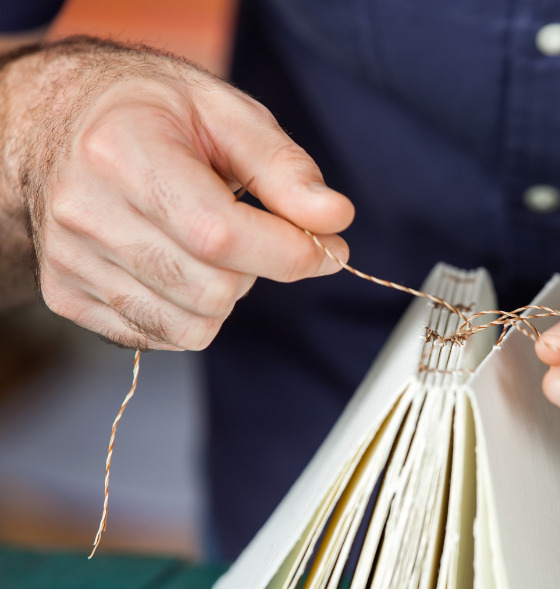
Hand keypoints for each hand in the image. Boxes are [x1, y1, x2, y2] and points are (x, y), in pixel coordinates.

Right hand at [0, 37, 352, 349]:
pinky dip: (191, 311)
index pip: (220, 235)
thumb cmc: (150, 113)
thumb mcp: (227, 115)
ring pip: (192, 326)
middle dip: (258, 268)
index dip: (289, 252)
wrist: (58, 122)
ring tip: (206, 242)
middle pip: (212, 289)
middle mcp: (84, 213)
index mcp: (122, 152)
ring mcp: (70, 261)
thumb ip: (285, 169)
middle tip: (251, 229)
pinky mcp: (67, 295)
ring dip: (225, 293)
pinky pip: (161, 337)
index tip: (327, 246)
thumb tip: (335, 218)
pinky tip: (178, 262)